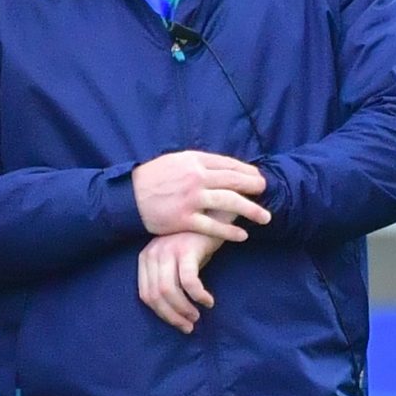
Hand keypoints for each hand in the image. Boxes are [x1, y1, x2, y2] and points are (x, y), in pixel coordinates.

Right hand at [131, 149, 269, 242]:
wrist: (129, 197)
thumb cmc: (153, 178)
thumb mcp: (176, 161)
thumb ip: (198, 163)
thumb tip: (222, 166)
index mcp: (194, 161)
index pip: (228, 164)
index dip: (247, 171)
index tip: (258, 177)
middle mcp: (196, 178)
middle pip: (233, 181)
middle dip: (254, 187)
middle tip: (266, 192)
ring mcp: (191, 199)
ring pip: (228, 203)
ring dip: (250, 210)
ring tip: (265, 217)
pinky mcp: (185, 219)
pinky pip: (213, 226)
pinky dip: (229, 231)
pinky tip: (242, 235)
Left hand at [138, 230, 227, 333]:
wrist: (214, 215)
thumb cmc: (197, 242)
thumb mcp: (177, 262)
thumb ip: (170, 282)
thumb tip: (176, 313)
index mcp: (145, 258)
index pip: (146, 295)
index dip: (162, 314)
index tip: (179, 323)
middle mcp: (152, 253)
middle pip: (156, 296)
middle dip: (173, 316)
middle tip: (189, 325)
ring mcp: (167, 250)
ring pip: (169, 291)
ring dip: (184, 309)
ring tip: (197, 315)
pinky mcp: (186, 249)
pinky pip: (189, 281)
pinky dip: (198, 296)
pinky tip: (208, 301)